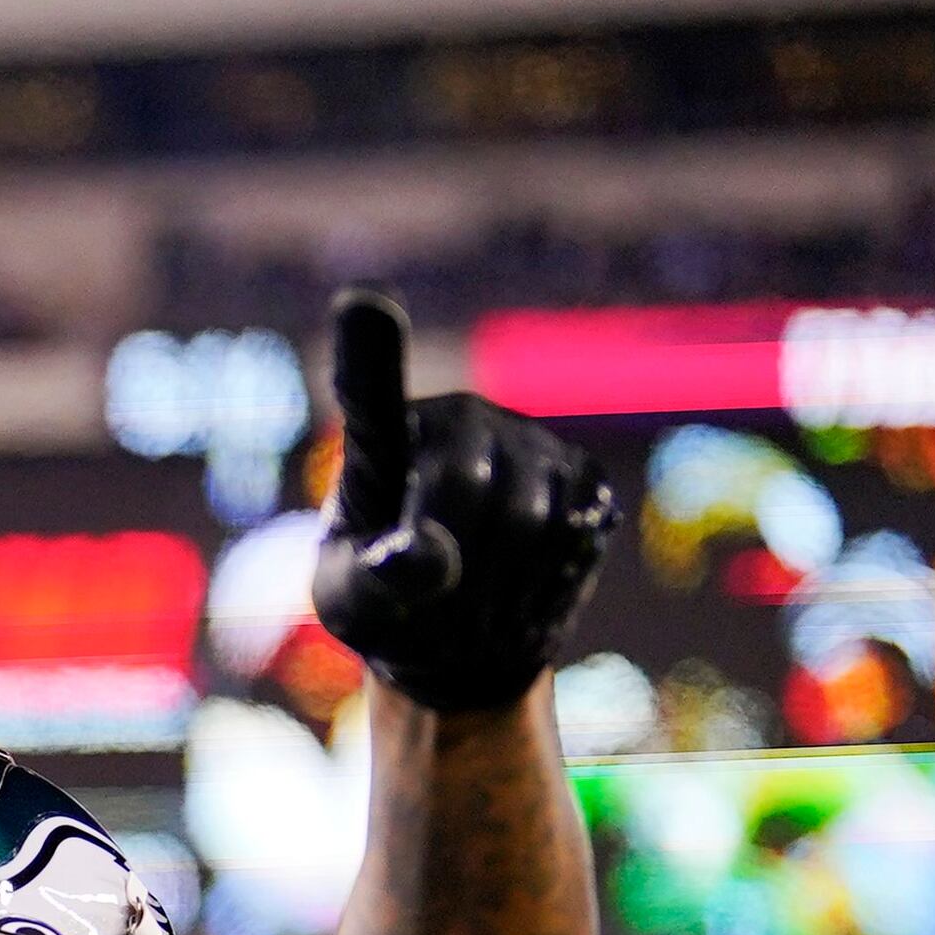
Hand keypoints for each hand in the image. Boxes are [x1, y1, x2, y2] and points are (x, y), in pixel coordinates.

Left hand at [309, 288, 616, 713]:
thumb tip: (421, 555)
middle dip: (450, 568)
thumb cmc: (381, 607)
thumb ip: (372, 581)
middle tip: (433, 618)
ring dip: (497, 587)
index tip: (361, 300)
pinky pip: (576, 534)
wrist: (455, 634)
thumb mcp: (350, 604)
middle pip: (466, 490)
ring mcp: (529, 440)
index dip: (370, 351)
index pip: (373, 393)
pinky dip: (546, 582)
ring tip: (470, 611)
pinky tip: (518, 591)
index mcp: (386, 436)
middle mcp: (461, 417)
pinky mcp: (583, 477)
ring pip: (529, 521)